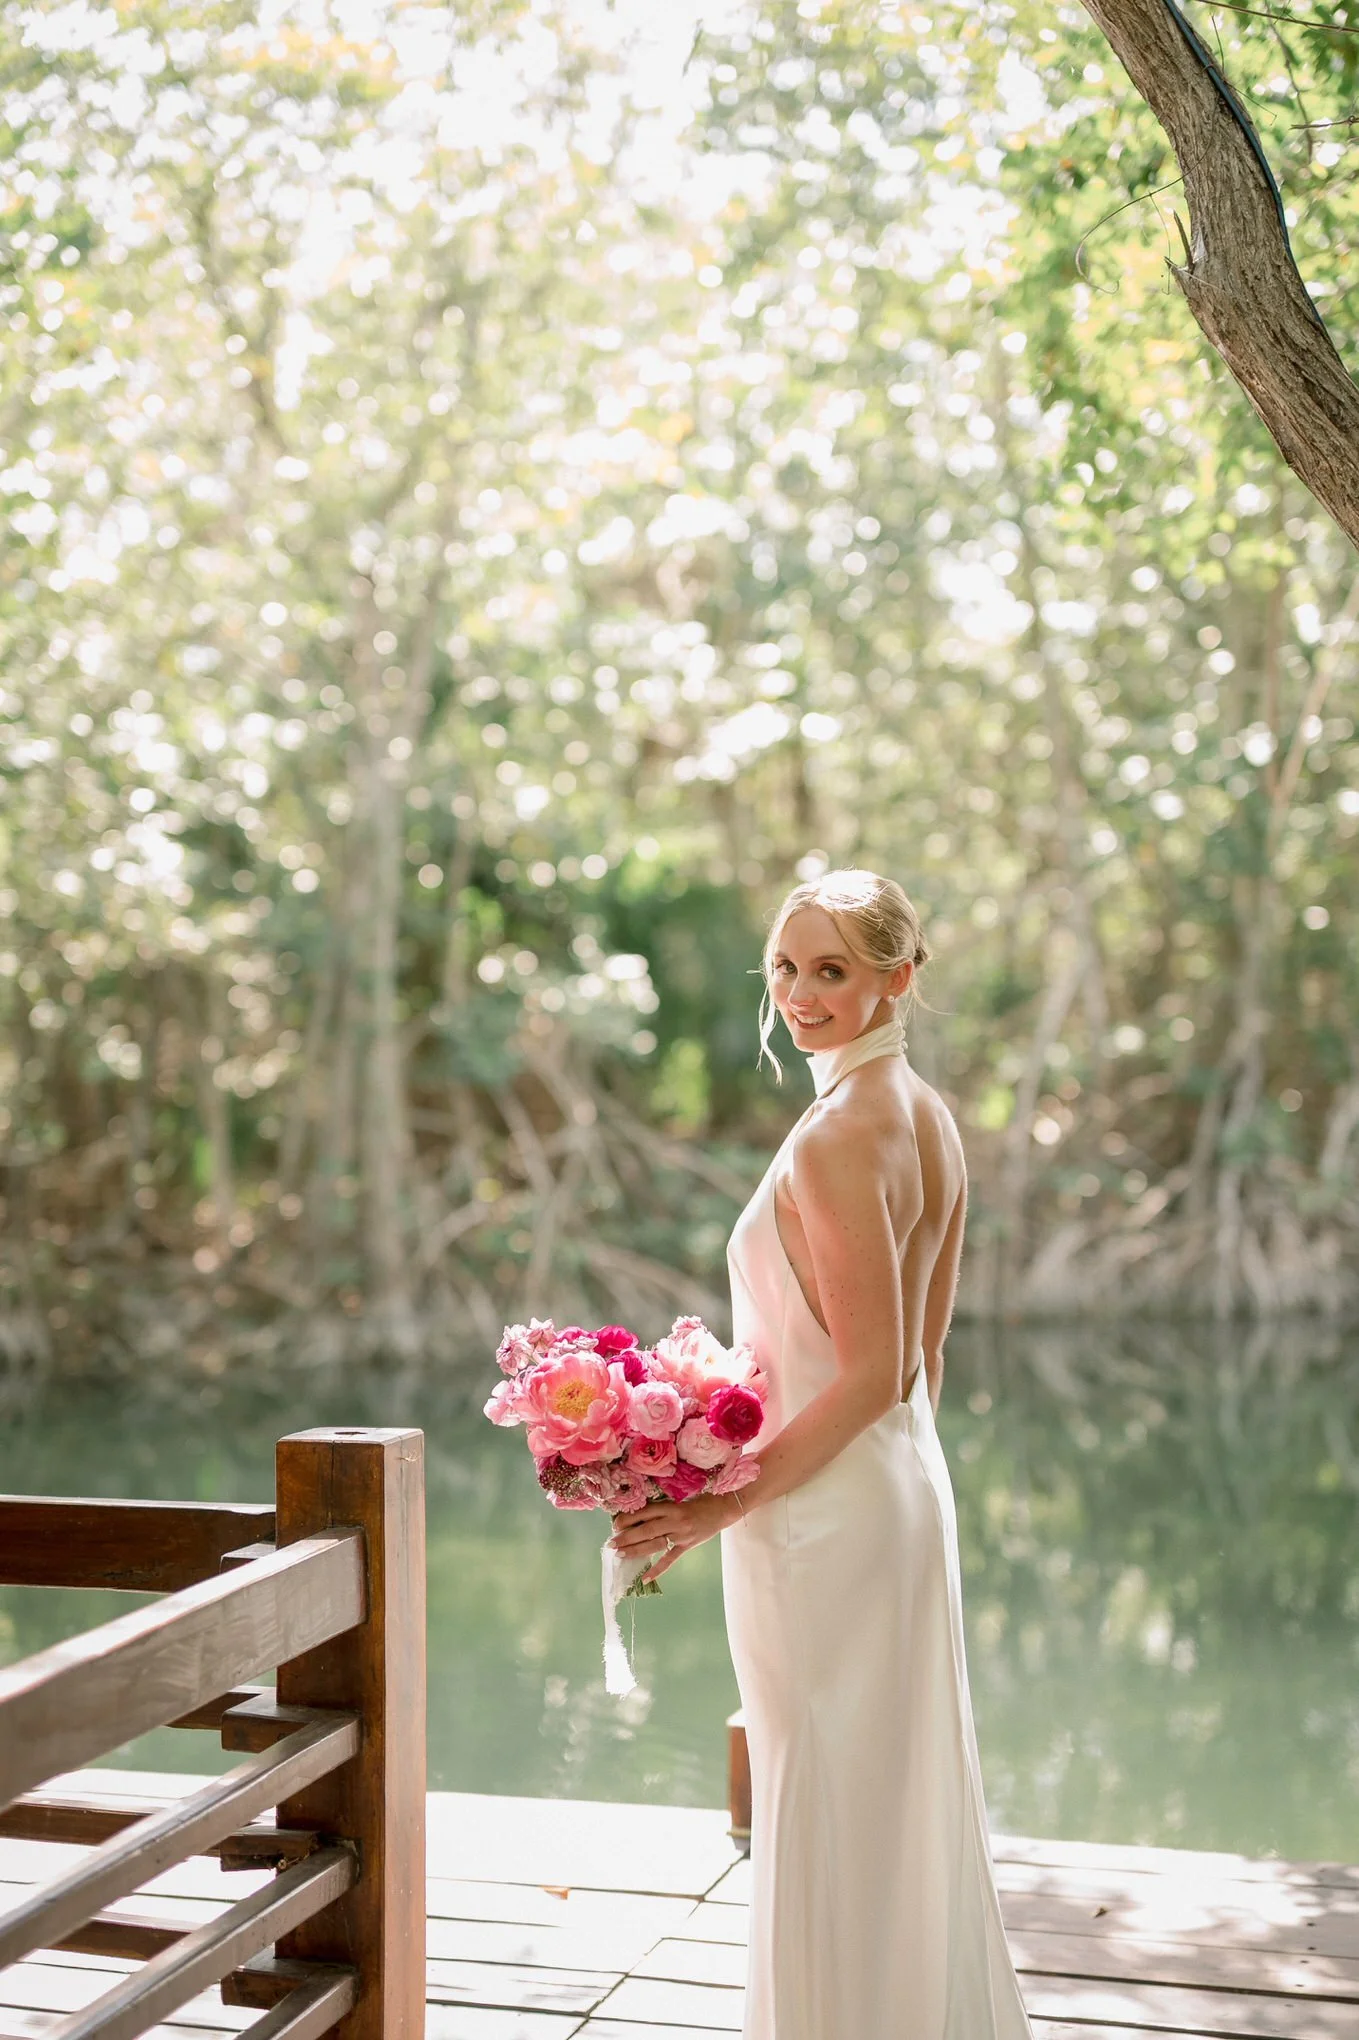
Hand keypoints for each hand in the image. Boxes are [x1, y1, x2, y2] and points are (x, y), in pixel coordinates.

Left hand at [610, 1492, 739, 1584]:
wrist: (723, 1509)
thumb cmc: (700, 1502)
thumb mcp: (680, 1500)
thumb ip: (663, 1508)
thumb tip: (640, 1516)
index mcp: (671, 1506)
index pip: (645, 1512)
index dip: (629, 1519)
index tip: (615, 1524)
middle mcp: (674, 1520)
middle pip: (646, 1529)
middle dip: (627, 1537)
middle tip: (612, 1543)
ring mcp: (681, 1534)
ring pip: (655, 1544)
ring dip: (636, 1550)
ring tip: (621, 1554)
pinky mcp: (687, 1546)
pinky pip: (670, 1559)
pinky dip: (657, 1569)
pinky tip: (645, 1578)